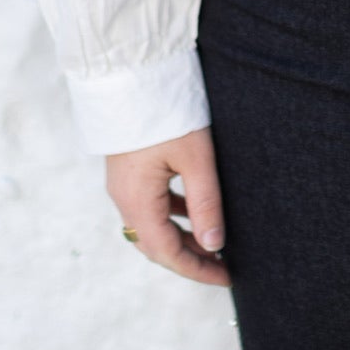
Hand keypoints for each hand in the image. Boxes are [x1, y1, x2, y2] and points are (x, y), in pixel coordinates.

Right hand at [106, 126, 230, 286]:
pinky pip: (150, 205)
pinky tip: (195, 210)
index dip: (197, 269)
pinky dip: (173, 215)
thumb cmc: (166, 111)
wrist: (135, 72)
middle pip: (155, 244)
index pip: (167, 252)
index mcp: (136, 200)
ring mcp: (123, 184)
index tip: (226, 276)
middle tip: (223, 266)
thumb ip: (206, 203)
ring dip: (181, 237)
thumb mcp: (195, 157)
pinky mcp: (129, 170)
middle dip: (189, 258)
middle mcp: (123, 198)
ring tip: (214, 242)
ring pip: (152, 225)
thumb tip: (215, 246)